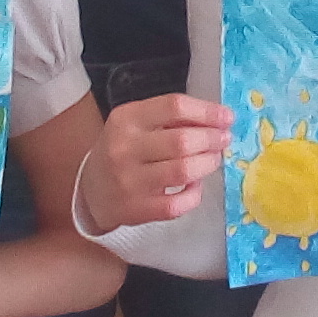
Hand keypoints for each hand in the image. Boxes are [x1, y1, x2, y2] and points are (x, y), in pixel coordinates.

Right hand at [77, 93, 233, 229]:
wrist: (91, 191)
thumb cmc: (122, 149)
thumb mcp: (136, 123)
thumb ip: (170, 118)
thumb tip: (216, 119)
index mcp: (126, 118)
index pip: (174, 106)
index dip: (207, 111)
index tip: (227, 117)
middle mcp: (124, 148)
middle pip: (181, 140)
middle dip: (212, 139)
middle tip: (224, 140)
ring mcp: (129, 181)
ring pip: (183, 171)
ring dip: (208, 164)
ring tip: (213, 159)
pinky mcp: (136, 210)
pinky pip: (178, 203)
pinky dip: (194, 194)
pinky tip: (195, 186)